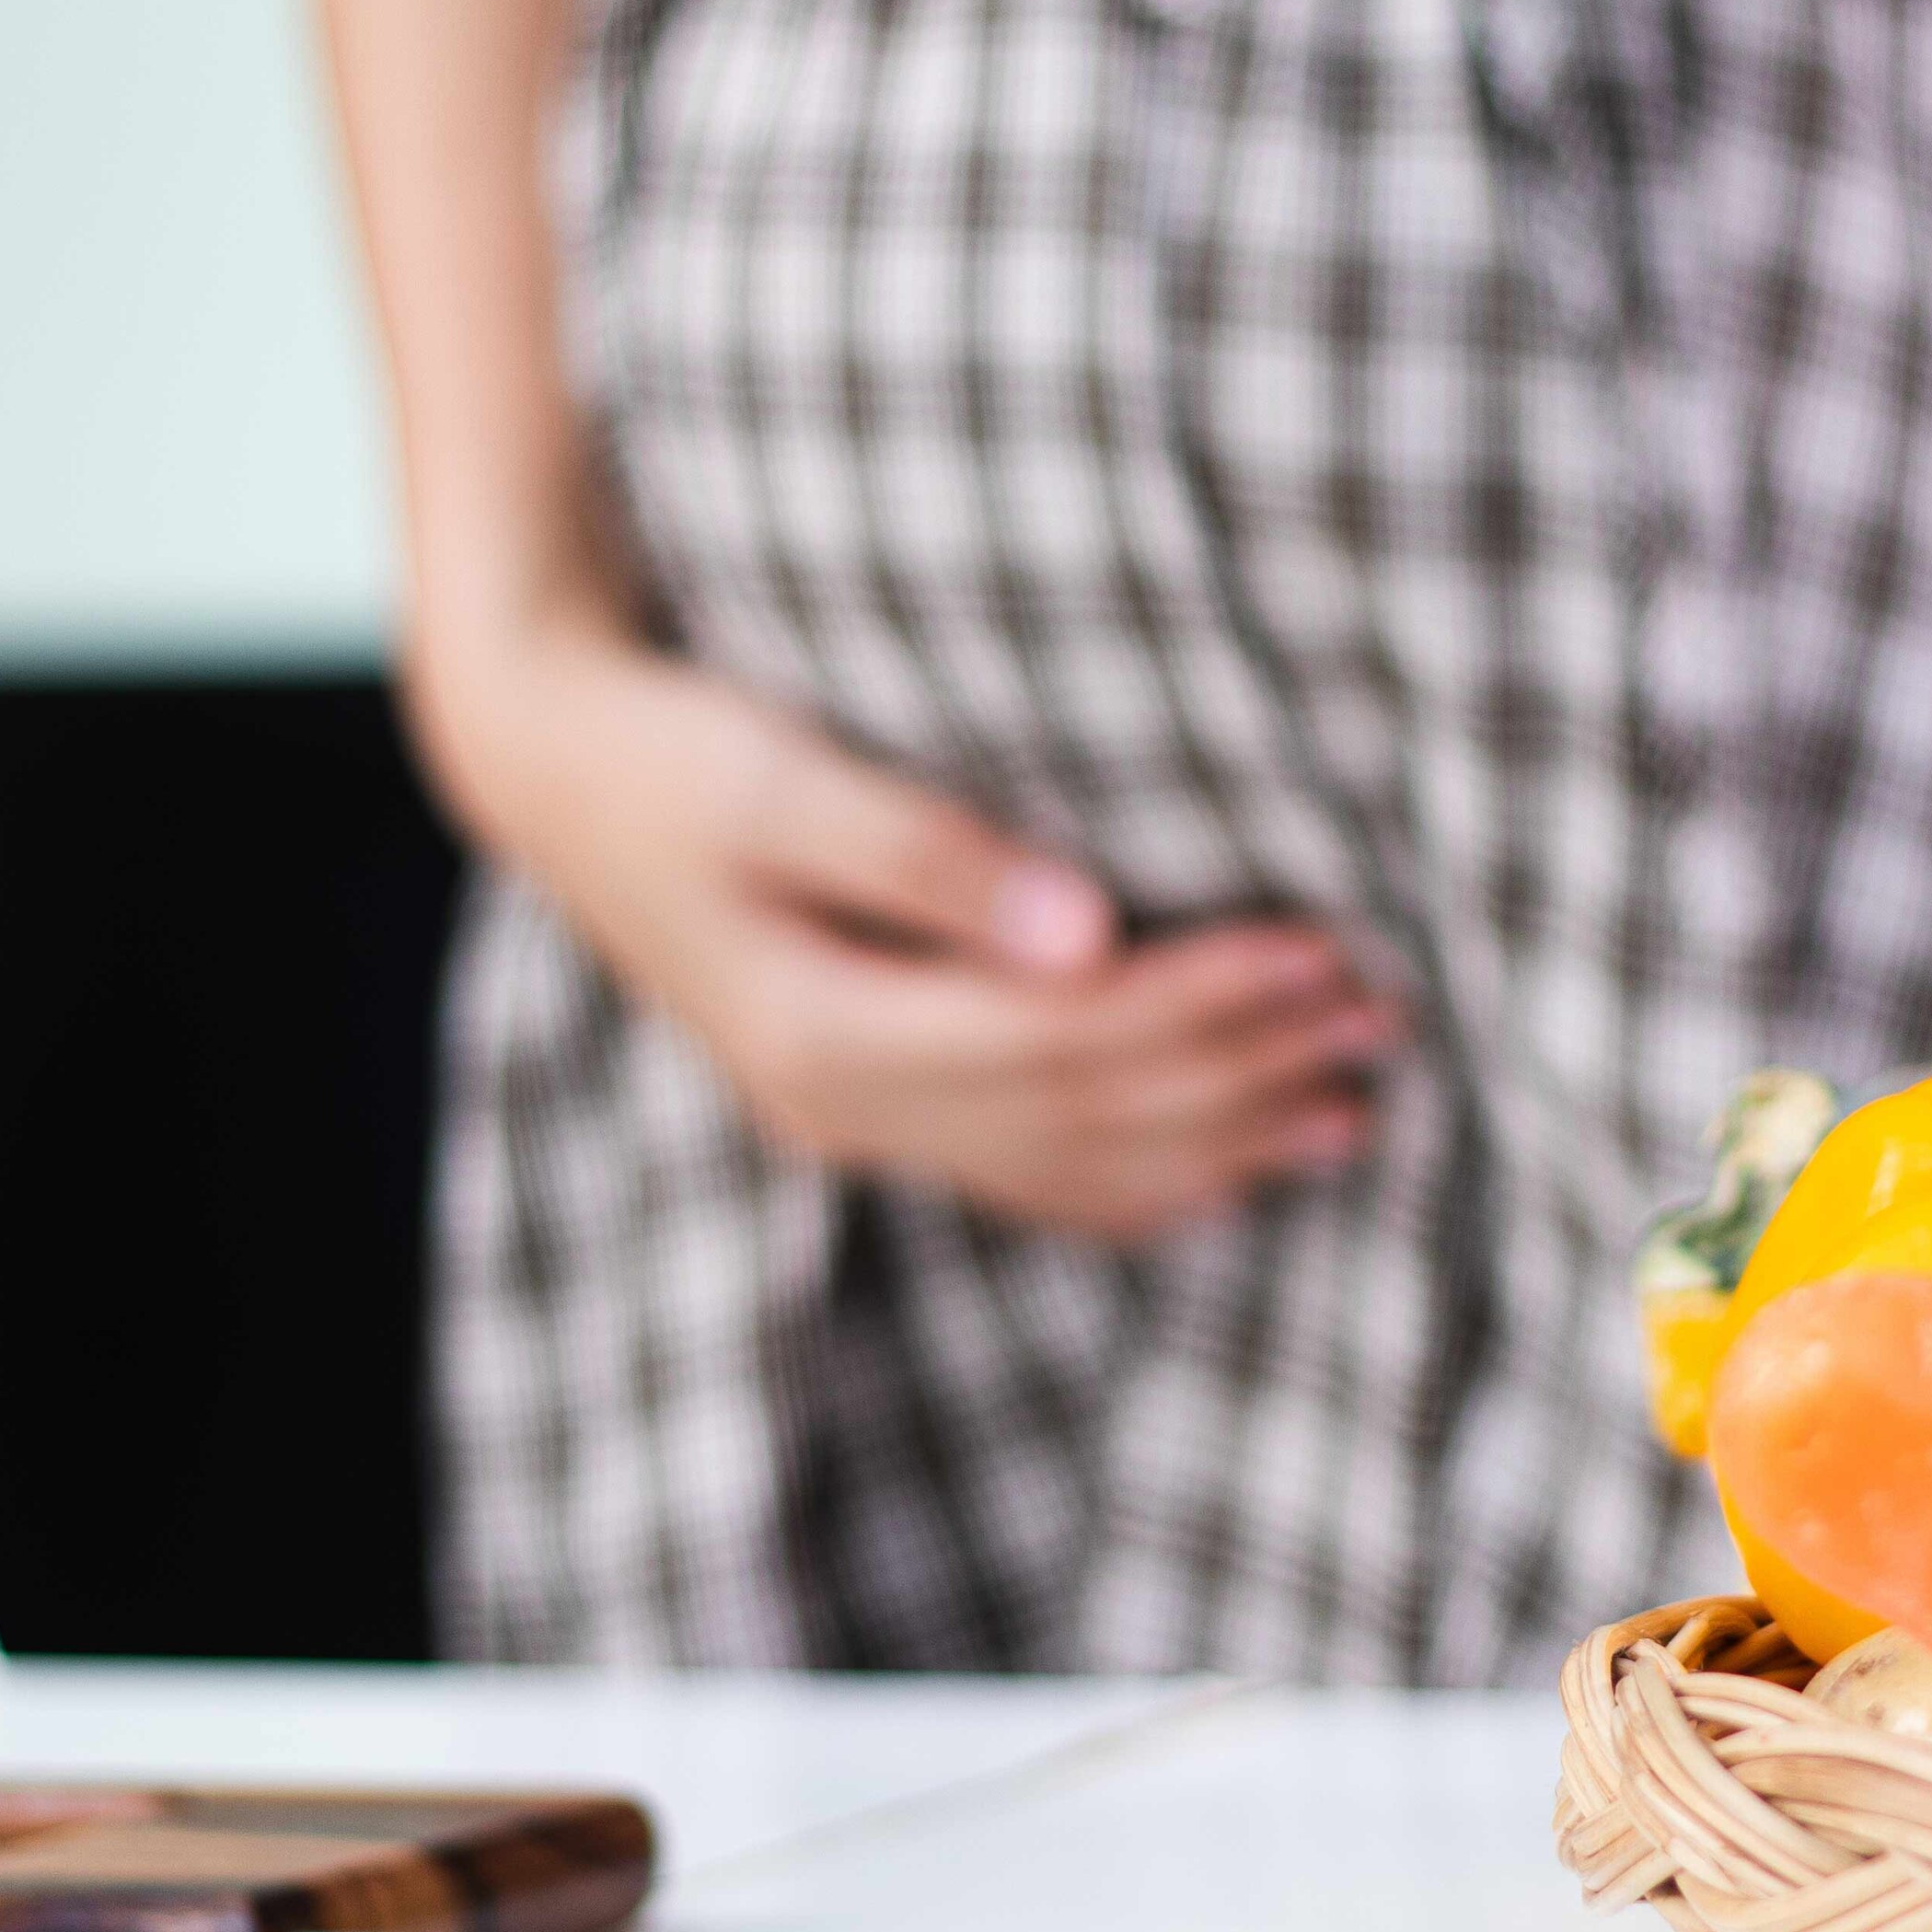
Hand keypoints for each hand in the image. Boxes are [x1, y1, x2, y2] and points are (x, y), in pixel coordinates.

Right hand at [418, 621, 1397, 1240]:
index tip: (1324, 950)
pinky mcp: (857, 1105)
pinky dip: (1133, 1184)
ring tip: (1353, 1112)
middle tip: (1383, 1018)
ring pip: (1066, 1164)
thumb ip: (922, 853)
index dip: (1203, 1003)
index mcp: (822, 1029)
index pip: (1061, 1036)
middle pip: (1083, 1112)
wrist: (548, 770)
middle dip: (1242, 1069)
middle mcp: (841, 1105)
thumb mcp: (774, 777)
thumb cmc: (666, 747)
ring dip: (1216, 1141)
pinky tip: (1228, 1176)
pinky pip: (1019, 1177)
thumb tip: (1084, 928)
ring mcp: (848, 1122)